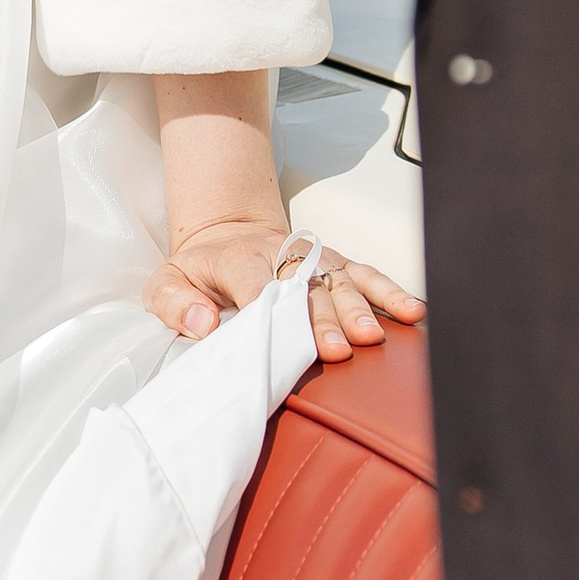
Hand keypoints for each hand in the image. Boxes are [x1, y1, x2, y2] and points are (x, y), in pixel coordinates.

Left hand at [145, 223, 425, 365]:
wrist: (227, 230)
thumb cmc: (200, 268)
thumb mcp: (166, 280)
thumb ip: (176, 302)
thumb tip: (203, 322)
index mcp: (239, 260)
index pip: (257, 285)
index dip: (272, 309)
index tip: (285, 338)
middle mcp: (283, 256)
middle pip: (306, 288)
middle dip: (323, 319)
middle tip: (338, 349)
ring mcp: (313, 260)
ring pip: (340, 281)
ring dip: (358, 309)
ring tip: (374, 337)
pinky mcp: (334, 264)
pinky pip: (365, 274)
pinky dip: (389, 292)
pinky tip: (412, 310)